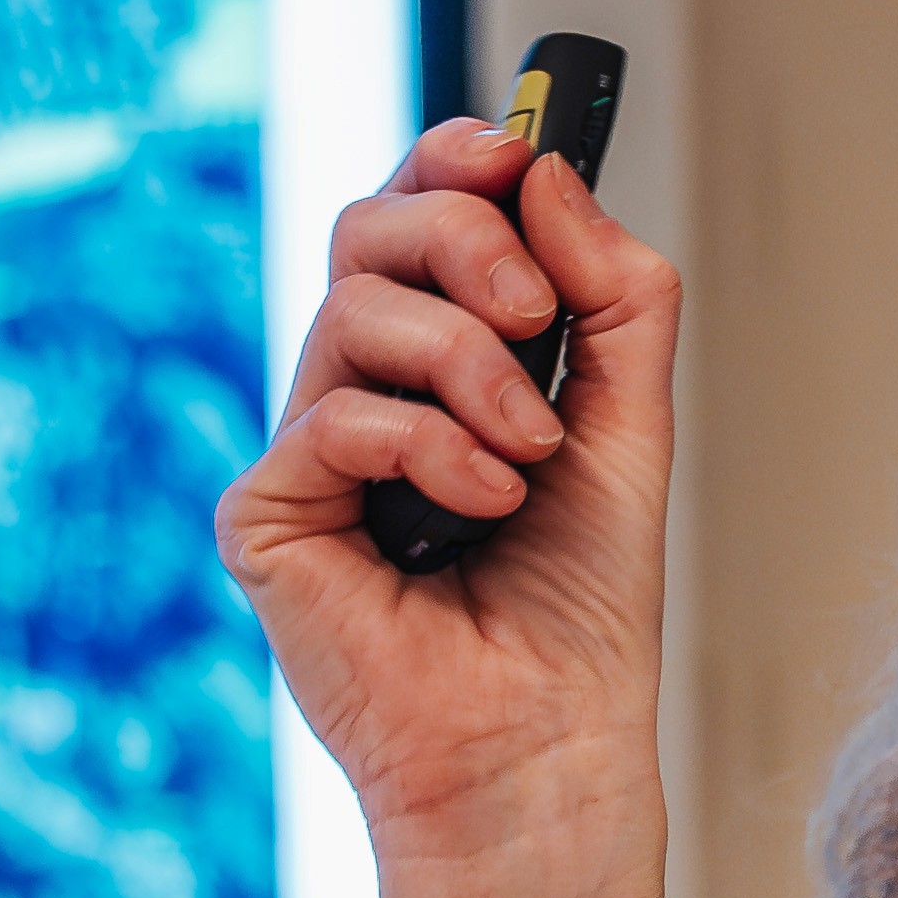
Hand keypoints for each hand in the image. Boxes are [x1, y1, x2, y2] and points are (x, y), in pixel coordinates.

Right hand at [215, 118, 679, 897]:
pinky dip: (428, 446)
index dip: (453, 162)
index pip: (415, 211)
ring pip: (352, 311)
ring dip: (470, 366)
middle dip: (467, 242)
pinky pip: (332, 419)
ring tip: (529, 455)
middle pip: (369, 229)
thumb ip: (611, 295)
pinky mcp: (269, 520)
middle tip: (538, 315)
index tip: (513, 154)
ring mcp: (307, 453)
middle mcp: (359, 391)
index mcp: (437, 357)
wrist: (551, 742)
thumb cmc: (579, 606)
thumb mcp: (628, 422)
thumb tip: (546, 169)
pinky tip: (482, 506)